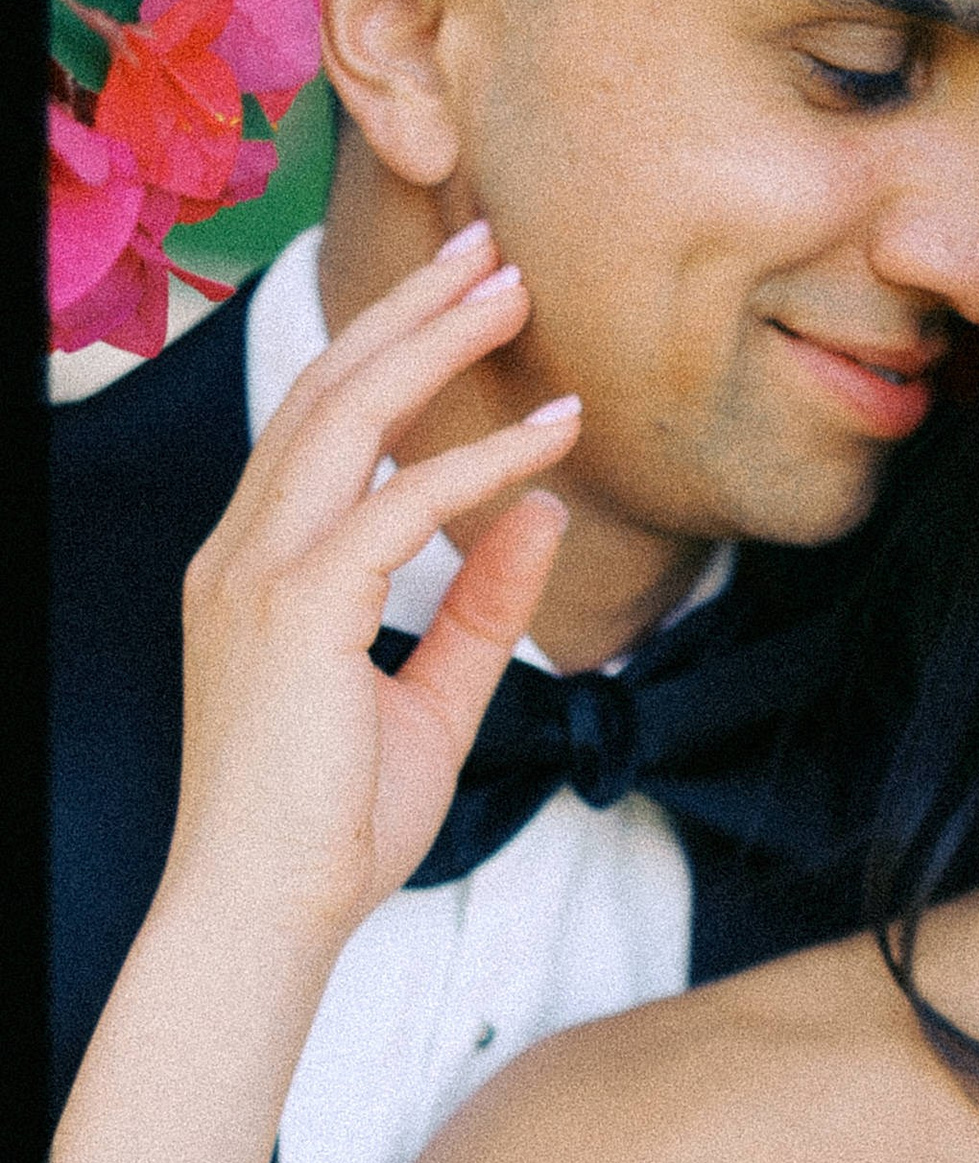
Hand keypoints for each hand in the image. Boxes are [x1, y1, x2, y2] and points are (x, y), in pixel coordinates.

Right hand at [169, 221, 580, 955]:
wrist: (266, 915)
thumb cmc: (334, 828)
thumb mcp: (434, 703)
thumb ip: (482, 608)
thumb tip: (543, 515)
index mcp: (256, 569)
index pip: (323, 427)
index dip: (397, 353)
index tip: (472, 300)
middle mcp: (241, 552)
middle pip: (327, 389)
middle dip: (412, 310)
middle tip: (496, 246)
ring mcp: (255, 574)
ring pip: (347, 416)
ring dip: (436, 343)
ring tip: (517, 289)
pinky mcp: (295, 610)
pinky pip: (398, 505)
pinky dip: (481, 464)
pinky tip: (553, 437)